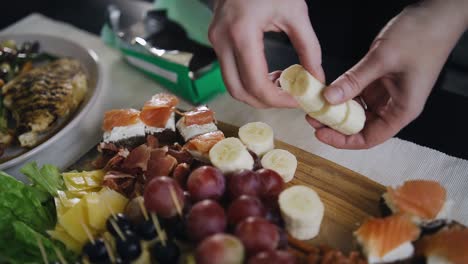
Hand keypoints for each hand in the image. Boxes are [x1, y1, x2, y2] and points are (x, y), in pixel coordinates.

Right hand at [209, 0, 324, 107]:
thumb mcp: (295, 13)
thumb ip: (309, 48)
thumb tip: (317, 78)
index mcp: (242, 34)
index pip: (257, 84)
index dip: (278, 100)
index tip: (297, 100)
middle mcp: (222, 41)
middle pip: (238, 92)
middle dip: (265, 102)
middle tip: (288, 98)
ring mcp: (215, 41)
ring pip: (231, 85)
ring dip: (255, 92)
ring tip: (281, 84)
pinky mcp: (216, 40)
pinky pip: (230, 71)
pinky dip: (249, 80)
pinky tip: (269, 73)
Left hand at [307, 0, 467, 148]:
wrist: (436, 14)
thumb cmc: (421, 37)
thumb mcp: (382, 60)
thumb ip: (354, 81)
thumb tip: (328, 98)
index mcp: (401, 110)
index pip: (369, 138)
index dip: (343, 140)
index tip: (321, 134)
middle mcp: (393, 106)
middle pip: (360, 126)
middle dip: (334, 125)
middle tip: (312, 118)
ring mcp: (386, 94)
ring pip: (356, 111)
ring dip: (336, 110)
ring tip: (315, 104)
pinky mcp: (379, 81)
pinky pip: (356, 94)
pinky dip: (341, 94)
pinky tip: (327, 91)